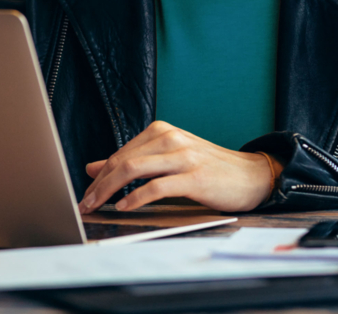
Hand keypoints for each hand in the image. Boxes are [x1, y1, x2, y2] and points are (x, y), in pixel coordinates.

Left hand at [77, 121, 276, 213]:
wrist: (252, 175)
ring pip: (134, 169)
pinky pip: (157, 187)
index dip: (99, 176)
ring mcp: (183, 156)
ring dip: (110, 190)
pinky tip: (125, 207)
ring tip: (98, 206)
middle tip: (84, 203)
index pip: (120, 153)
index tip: (85, 193)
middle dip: (99, 185)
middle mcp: (170, 138)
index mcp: (161, 131)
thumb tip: (93, 168)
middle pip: (123, 161)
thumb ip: (133, 161)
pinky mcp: (195, 177)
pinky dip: (136, 198)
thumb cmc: (209, 168)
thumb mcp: (167, 159)